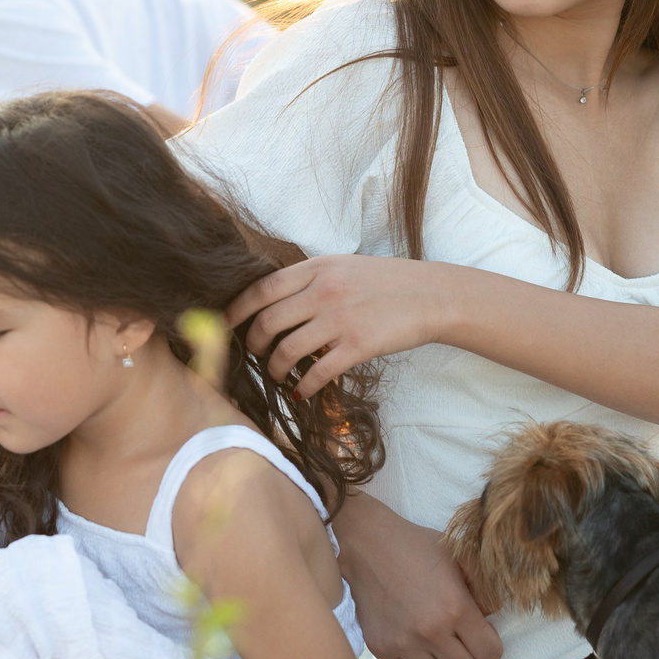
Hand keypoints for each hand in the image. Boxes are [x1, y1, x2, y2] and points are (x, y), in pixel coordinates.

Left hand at [226, 254, 451, 398]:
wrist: (433, 295)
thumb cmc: (387, 282)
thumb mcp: (343, 267)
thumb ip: (310, 280)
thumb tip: (274, 301)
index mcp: (316, 268)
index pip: (262, 289)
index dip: (236, 309)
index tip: (226, 324)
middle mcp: (323, 292)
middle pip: (268, 321)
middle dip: (253, 343)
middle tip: (254, 354)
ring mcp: (340, 319)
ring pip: (287, 350)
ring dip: (275, 368)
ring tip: (276, 375)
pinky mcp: (358, 346)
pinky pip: (318, 372)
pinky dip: (304, 386)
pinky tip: (301, 392)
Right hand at [332, 495, 501, 658]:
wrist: (366, 544)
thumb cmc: (416, 547)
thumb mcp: (459, 556)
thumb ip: (485, 588)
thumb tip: (492, 616)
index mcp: (455, 608)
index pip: (491, 654)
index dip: (489, 644)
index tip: (479, 633)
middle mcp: (429, 631)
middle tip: (460, 640)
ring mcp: (402, 642)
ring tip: (438, 644)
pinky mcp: (380, 647)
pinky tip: (411, 636)